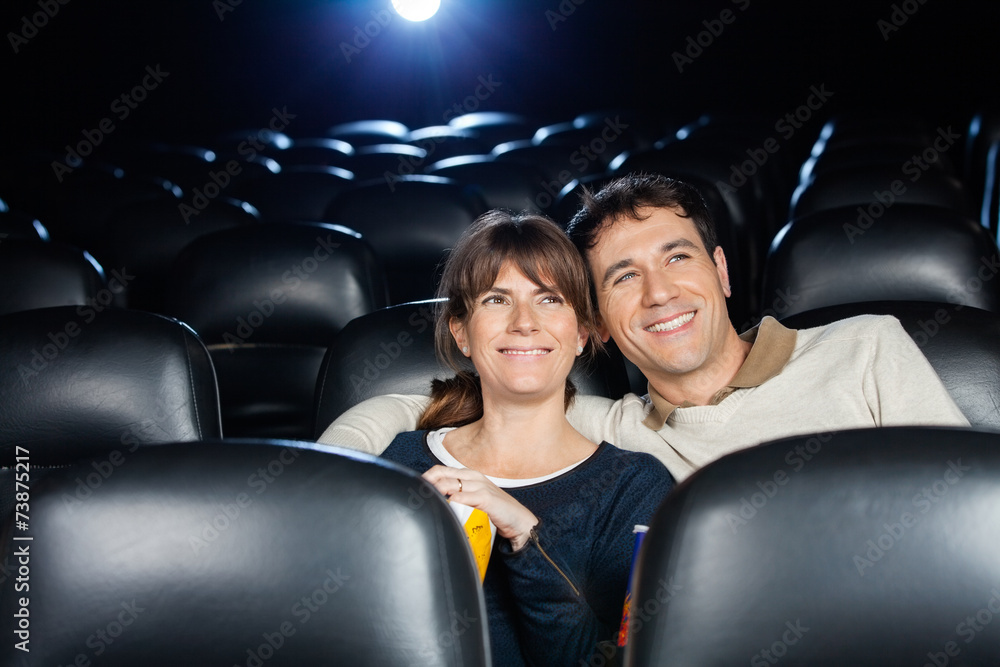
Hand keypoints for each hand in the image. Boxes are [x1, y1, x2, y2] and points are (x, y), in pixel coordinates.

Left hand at [422, 465, 538, 549]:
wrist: (519, 521)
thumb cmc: (495, 511)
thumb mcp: (473, 499)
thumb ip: (457, 496)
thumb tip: (435, 500)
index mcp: (469, 475)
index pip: (440, 470)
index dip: (425, 477)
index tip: (414, 489)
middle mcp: (473, 477)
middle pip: (442, 474)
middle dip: (425, 483)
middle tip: (413, 494)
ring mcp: (481, 486)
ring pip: (451, 484)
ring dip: (435, 491)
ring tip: (423, 500)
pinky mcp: (487, 499)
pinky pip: (466, 496)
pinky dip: (454, 500)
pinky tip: (446, 504)